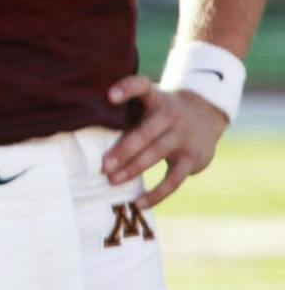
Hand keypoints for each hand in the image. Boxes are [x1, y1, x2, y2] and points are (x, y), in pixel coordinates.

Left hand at [103, 74, 228, 206]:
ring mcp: (182, 138)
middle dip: (123, 150)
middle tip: (103, 165)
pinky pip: (173, 180)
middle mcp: (170, 116)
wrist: (205, 115)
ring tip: (112, 180)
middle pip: (145, 132)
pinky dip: (157, 193)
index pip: (141, 86)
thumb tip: (84, 132)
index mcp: (156, 98)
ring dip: (133, 169)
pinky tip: (139, 203)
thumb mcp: (150, 101)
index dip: (127, 89)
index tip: (109, 96)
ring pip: (156, 154)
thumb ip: (126, 110)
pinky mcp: (192, 159)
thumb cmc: (161, 110)